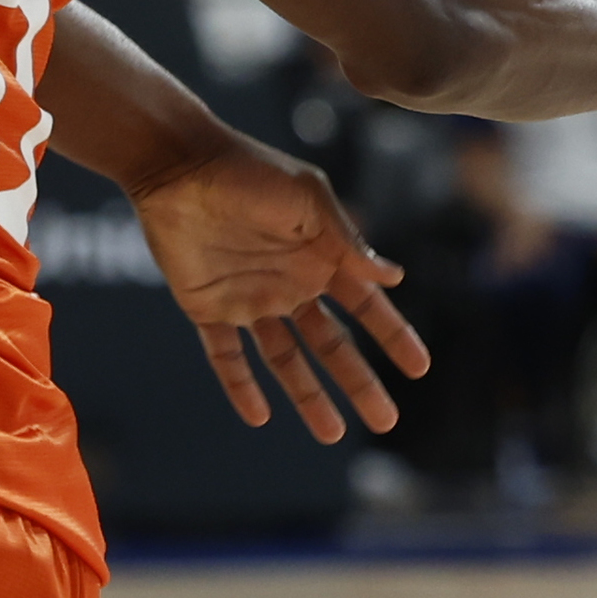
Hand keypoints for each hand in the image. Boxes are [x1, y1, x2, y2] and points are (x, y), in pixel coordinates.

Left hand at [126, 135, 430, 443]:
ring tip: (333, 434)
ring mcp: (249, 297)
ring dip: (308, 395)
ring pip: (285, 359)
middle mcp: (289, 283)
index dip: (392, 336)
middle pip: (331, 344)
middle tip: (386, 421)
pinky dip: (240, 386)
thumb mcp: (306, 198)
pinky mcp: (207, 307)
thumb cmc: (247, 171)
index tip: (419, 368)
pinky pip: (226, 356)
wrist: (177, 163)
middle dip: (359, 382)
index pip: (365, 306)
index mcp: (319, 256)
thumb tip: (394, 278)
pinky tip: (258, 415)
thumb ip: (345, 239)